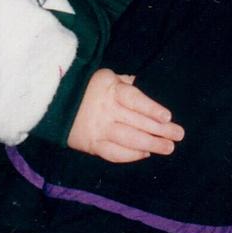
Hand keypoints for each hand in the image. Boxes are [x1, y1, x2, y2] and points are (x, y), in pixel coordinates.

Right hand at [68, 68, 184, 162]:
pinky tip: (145, 154)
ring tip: (169, 148)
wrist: (52, 104)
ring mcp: (99, 129)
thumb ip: (122, 81)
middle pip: (137, 121)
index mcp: (110, 90)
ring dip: (151, 144)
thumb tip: (138, 81)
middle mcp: (106, 110)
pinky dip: (131, 155)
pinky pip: (114, 153)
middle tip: (178, 135)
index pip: (134, 100)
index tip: (167, 116)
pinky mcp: (91, 145)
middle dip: (160, 130)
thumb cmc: (84, 88)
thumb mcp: (103, 77)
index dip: (151, 109)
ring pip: (128, 139)